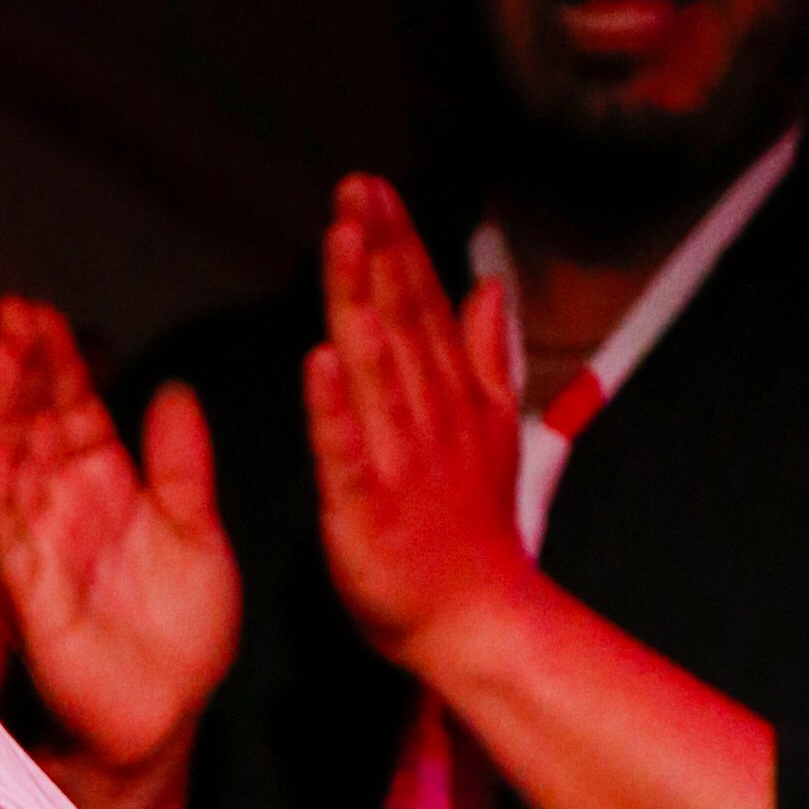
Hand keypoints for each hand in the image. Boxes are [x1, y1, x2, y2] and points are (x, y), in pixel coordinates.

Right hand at [0, 298, 239, 781]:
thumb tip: (173, 389)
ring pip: (18, 463)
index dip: (56, 360)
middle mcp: (68, 505)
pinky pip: (13, 531)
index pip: (75, 408)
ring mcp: (45, 543)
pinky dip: (2, 487)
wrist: (167, 714)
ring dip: (6, 410)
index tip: (37, 313)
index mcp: (110, 486)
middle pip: (38, 422)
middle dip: (24, 367)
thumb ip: (182, 465)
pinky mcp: (34, 589)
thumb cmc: (181, 631)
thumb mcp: (199, 533)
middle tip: (11, 311)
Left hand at [303, 176, 533, 673]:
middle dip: (376, 252)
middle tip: (353, 190)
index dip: (396, 244)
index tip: (370, 188)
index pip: (419, 305)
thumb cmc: (470, 526)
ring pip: (376, 370)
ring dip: (359, 303)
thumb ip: (482, 353)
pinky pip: (346, 450)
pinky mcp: (369, 507)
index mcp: (449, 395)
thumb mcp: (490, 428)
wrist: (478, 620)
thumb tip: (488, 283)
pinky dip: (334, 407)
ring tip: (340, 242)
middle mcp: (429, 415)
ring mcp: (401, 459)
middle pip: (399, 321)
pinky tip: (318, 359)